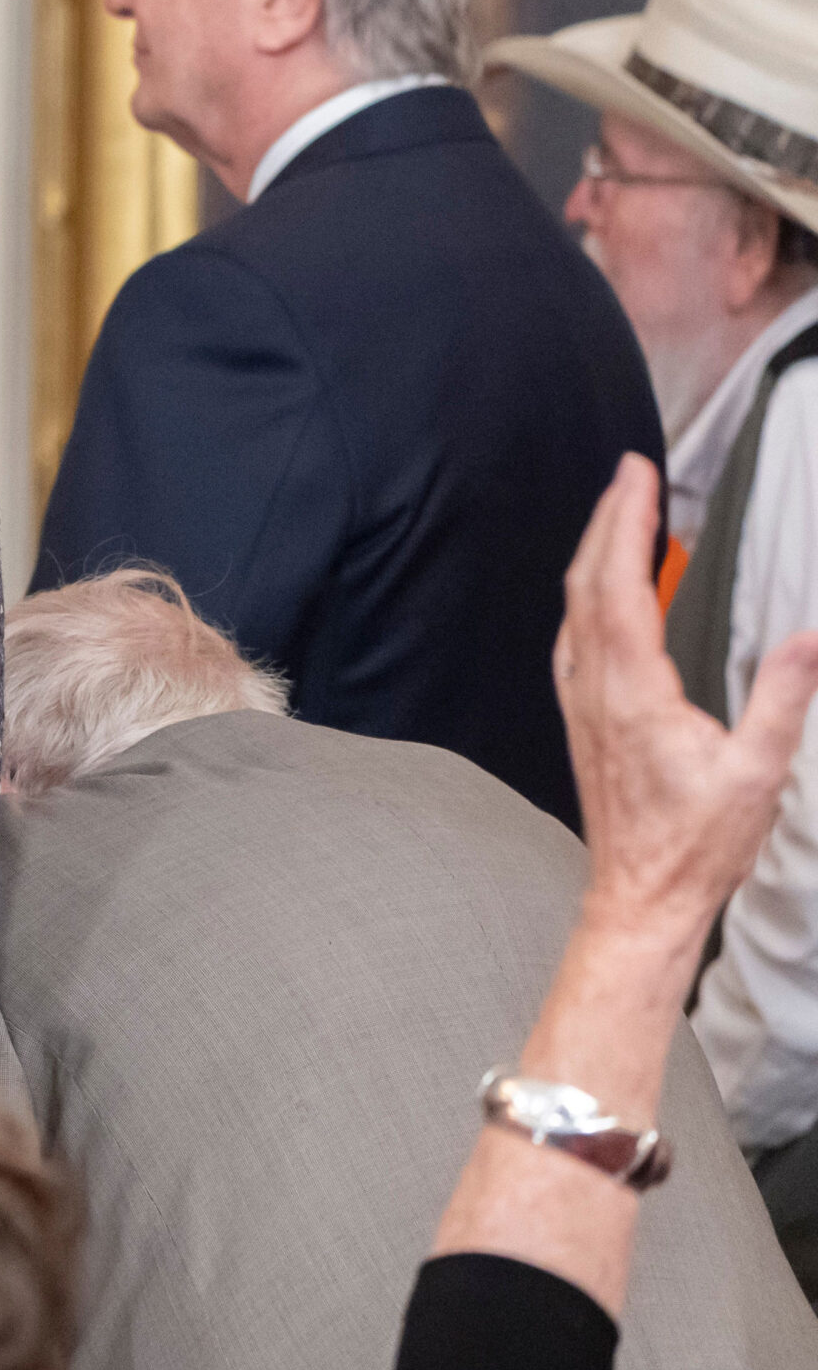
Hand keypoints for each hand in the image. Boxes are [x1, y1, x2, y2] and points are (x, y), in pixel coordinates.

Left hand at [556, 454, 817, 942]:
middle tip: (630, 473)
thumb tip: (810, 637)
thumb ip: (782, 697)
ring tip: (621, 514)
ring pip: (574, 609)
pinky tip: (603, 592)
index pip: (621, 586)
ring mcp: (580, 703)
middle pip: (587, 584)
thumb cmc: (695, 844)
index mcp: (632, 693)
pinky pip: (575, 639)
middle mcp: (594, 689)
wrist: (640, 895)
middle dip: (607, 520)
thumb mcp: (757, 771)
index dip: (625, 522)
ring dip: (595, 554)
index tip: (635, 475)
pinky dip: (589, 597)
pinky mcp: (582, 718)